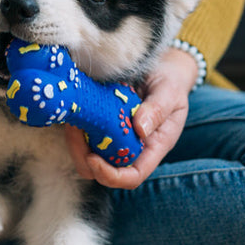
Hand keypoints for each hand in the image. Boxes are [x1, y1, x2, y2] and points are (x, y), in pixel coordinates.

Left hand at [65, 48, 196, 189]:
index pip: (132, 176)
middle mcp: (133, 149)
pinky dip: (75, 127)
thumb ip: (158, 109)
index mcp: (153, 148)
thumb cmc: (171, 82)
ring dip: (75, 143)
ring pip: (88, 156)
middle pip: (104, 172)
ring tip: (73, 119)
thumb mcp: (170, 92)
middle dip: (84, 159)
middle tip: (75, 131)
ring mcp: (116, 138)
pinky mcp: (102, 125)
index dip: (111, 175)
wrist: (163, 68)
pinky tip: (75, 109)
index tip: (93, 158)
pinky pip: (84, 136)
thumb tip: (140, 129)